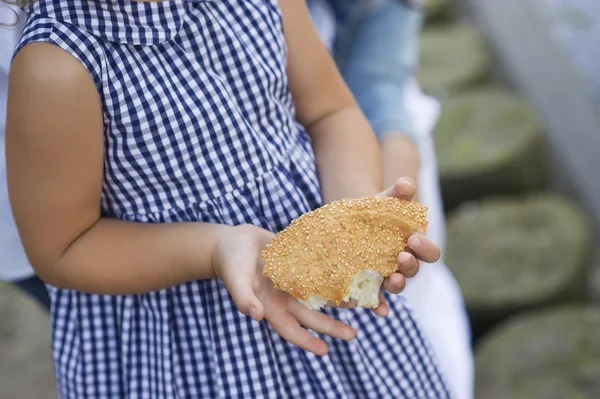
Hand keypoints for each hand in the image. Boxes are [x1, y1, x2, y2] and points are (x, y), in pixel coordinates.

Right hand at [212, 224, 355, 355]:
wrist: (233, 240)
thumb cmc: (230, 263)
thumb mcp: (235, 280)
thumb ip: (243, 298)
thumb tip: (256, 315)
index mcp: (271, 306)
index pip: (291, 329)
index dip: (307, 341)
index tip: (325, 350)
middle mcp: (286, 297)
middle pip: (312, 315)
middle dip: (331, 326)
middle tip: (353, 334)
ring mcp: (294, 280)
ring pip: (320, 294)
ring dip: (339, 300)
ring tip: (361, 304)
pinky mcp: (299, 262)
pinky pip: (320, 271)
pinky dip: (334, 274)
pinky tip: (351, 273)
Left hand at [371, 177, 441, 316]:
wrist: (350, 222)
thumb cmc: (374, 211)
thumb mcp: (385, 200)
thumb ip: (398, 192)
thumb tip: (406, 183)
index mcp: (414, 245)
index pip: (429, 252)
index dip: (424, 247)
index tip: (412, 238)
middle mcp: (404, 263)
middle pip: (415, 270)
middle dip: (411, 265)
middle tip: (401, 256)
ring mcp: (387, 275)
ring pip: (398, 286)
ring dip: (398, 284)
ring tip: (393, 278)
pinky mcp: (369, 284)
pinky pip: (377, 299)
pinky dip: (380, 305)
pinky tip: (379, 310)